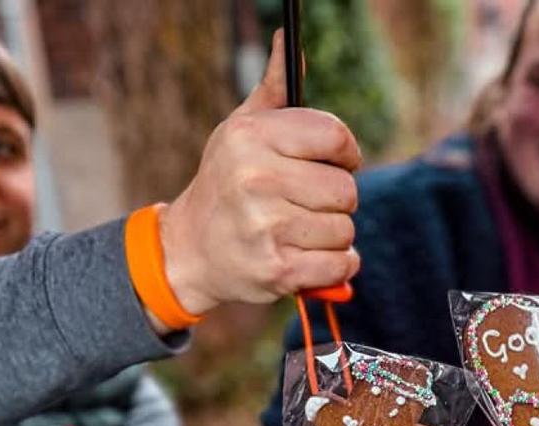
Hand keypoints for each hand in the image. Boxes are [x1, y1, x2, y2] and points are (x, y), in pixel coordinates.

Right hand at [158, 29, 360, 324]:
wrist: (192, 250)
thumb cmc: (227, 184)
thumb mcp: (239, 131)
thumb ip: (272, 92)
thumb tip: (287, 42)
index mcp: (252, 137)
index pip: (335, 136)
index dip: (346, 153)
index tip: (338, 162)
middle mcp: (256, 179)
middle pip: (346, 190)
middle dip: (336, 201)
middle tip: (307, 204)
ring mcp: (266, 227)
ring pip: (345, 230)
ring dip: (333, 236)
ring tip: (300, 232)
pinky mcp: (277, 270)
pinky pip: (341, 265)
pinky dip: (336, 266)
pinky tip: (311, 258)